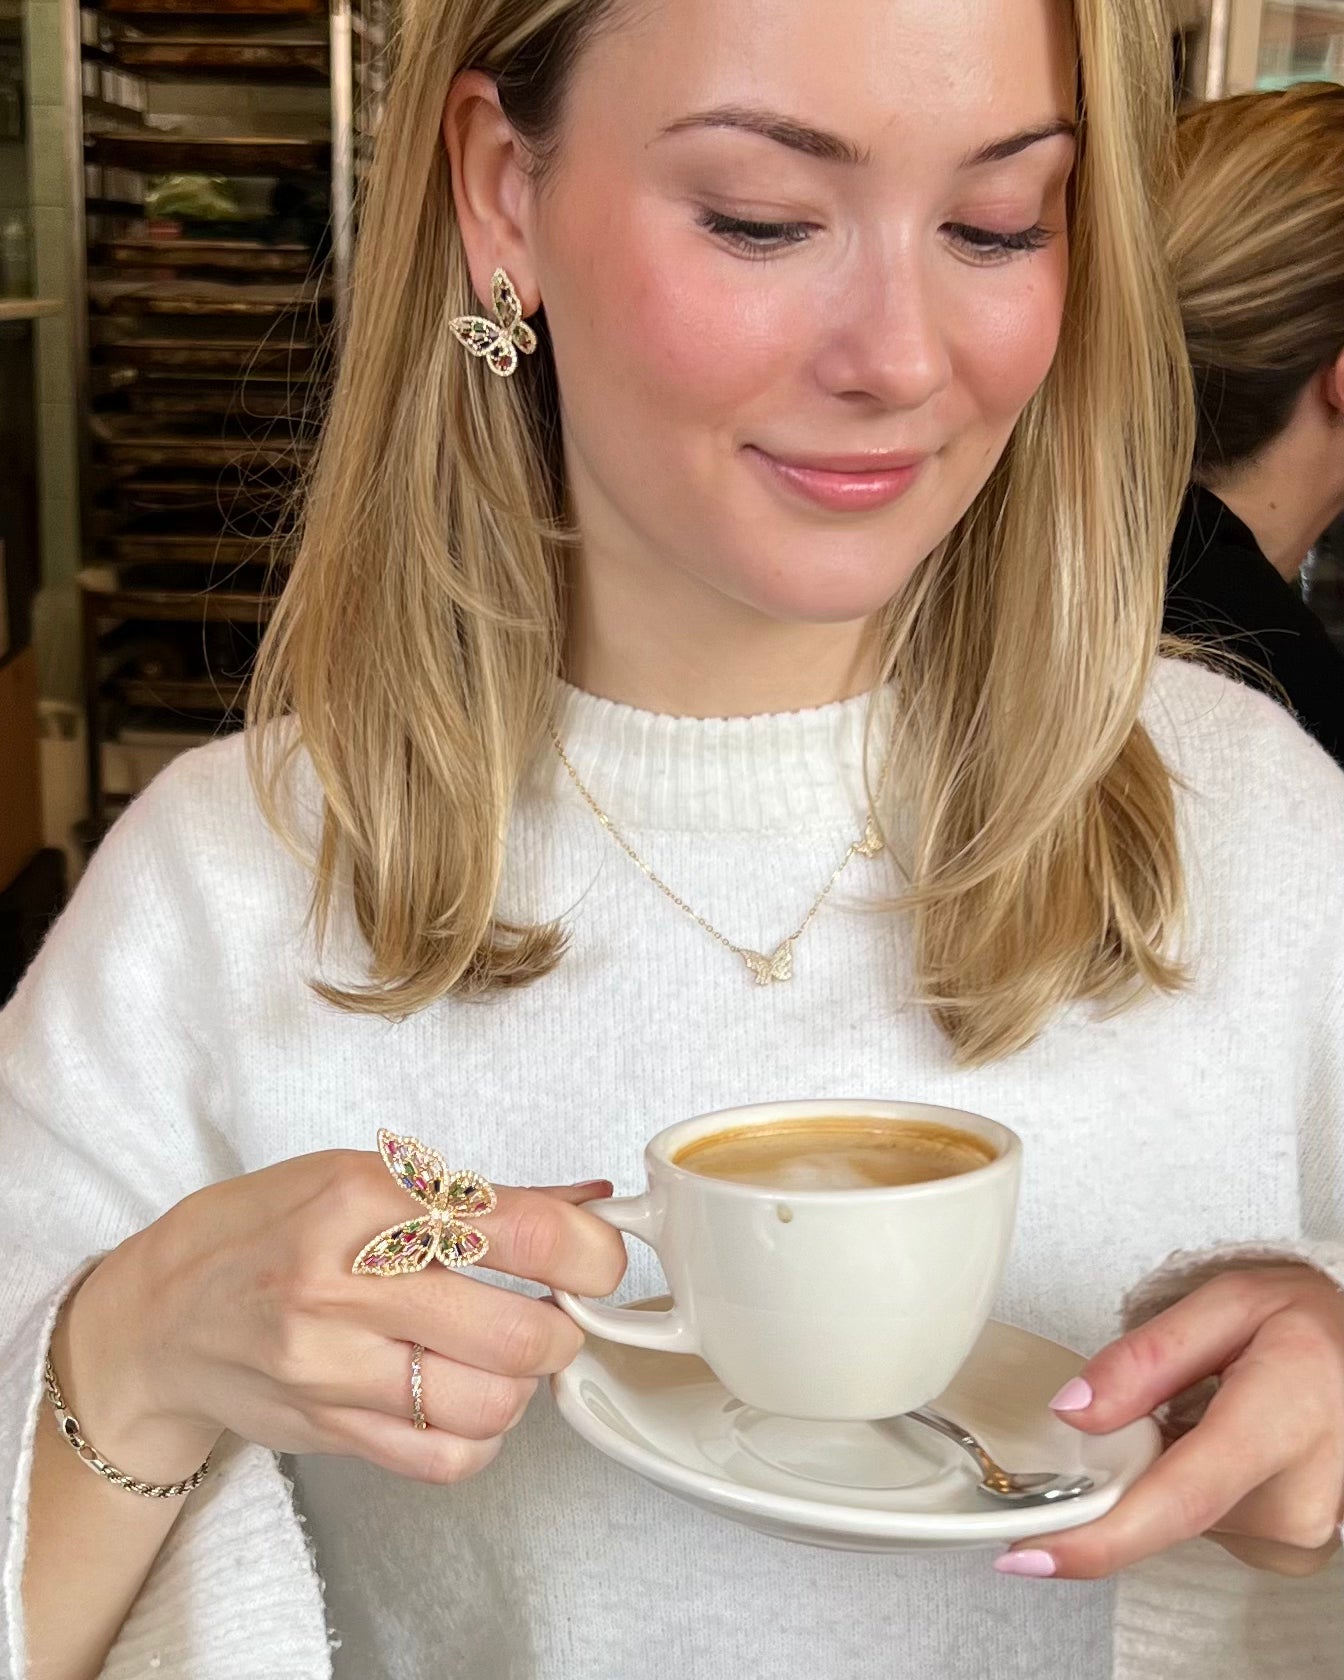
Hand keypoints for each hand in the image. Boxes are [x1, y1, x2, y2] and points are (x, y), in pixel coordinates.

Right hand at [63, 1147, 624, 1486]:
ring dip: (523, 1383)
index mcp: (363, 1200)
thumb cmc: (268, 1228)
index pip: (519, 1231)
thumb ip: (484, 1197)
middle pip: (518, 1336)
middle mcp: (345, 1285)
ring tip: (503, 1352)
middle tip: (554, 1308)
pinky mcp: (330, 1432)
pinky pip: (447, 1461)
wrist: (164, 1314)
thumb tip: (589, 1201)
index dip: (590, 1251)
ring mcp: (332, 1368)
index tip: (601, 1257)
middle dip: (563, 1326)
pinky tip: (464, 1398)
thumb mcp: (365, 1176)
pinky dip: (481, 1436)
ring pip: (492, 1406)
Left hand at [994, 1265, 1343, 1579]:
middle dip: (1127, 1464)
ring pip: (1178, 1514)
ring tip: (1211, 1408)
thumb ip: (1146, 1356)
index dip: (1098, 1537)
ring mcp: (1297, 1533)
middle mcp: (1295, 1498)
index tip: (1030, 1553)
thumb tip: (1073, 1410)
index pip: (1177, 1498)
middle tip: (1161, 1398)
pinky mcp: (1288, 1547)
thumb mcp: (1229, 1304)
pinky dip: (1191, 1481)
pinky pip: (1204, 1519)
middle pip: (1162, 1506)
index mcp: (1280, 1422)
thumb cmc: (1310, 1326)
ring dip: (1165, 1467)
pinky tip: (1221, 1439)